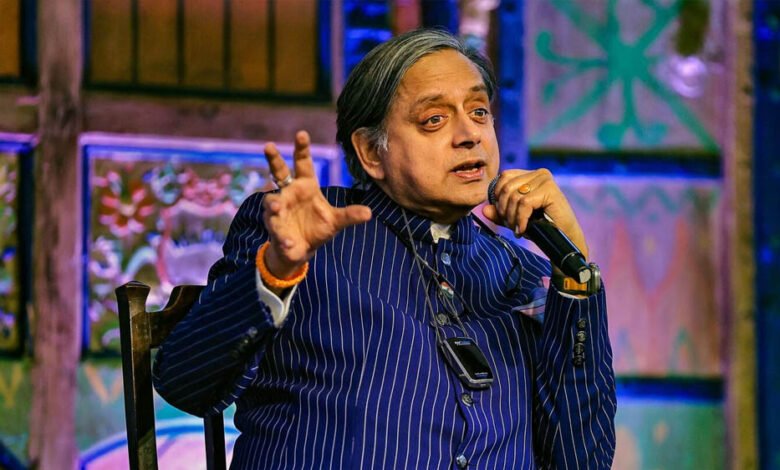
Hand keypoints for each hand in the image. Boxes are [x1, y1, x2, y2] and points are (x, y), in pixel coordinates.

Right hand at [262, 131, 371, 284]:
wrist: (302, 249)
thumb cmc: (317, 228)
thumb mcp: (336, 221)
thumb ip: (349, 215)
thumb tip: (369, 213)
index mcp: (305, 186)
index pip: (302, 163)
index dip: (302, 148)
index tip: (301, 133)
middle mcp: (289, 193)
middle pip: (278, 172)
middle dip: (273, 159)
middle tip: (269, 145)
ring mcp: (278, 209)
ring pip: (272, 202)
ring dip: (274, 204)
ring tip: (278, 207)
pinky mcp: (274, 228)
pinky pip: (277, 231)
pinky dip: (283, 237)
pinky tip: (288, 242)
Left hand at [481, 168, 588, 259]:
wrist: (564, 239)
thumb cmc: (541, 227)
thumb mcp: (516, 218)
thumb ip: (500, 213)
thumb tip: (484, 209)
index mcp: (530, 175)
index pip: (503, 178)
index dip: (498, 197)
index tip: (503, 215)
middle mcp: (539, 173)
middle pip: (506, 187)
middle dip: (503, 209)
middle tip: (510, 225)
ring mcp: (545, 180)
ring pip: (514, 196)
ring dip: (511, 217)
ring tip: (517, 228)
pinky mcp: (550, 190)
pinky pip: (524, 203)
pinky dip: (520, 219)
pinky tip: (523, 229)